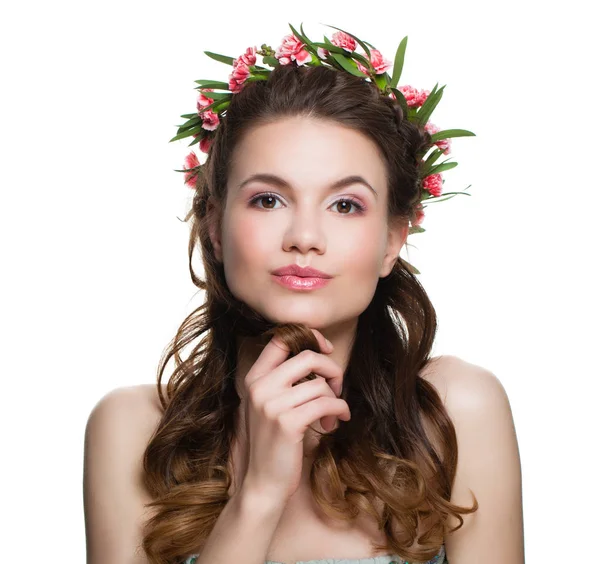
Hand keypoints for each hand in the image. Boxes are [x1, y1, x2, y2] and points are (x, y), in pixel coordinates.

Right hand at [239, 328, 350, 503]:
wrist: (263, 483)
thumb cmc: (273, 443)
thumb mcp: (269, 406)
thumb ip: (283, 380)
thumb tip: (318, 356)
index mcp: (254, 378)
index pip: (280, 340)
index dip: (308, 337)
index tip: (326, 348)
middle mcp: (260, 387)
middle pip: (308, 357)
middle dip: (331, 369)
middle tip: (336, 386)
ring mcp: (272, 404)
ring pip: (321, 385)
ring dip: (335, 399)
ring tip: (331, 415)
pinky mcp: (288, 422)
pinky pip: (326, 403)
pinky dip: (339, 410)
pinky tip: (335, 421)